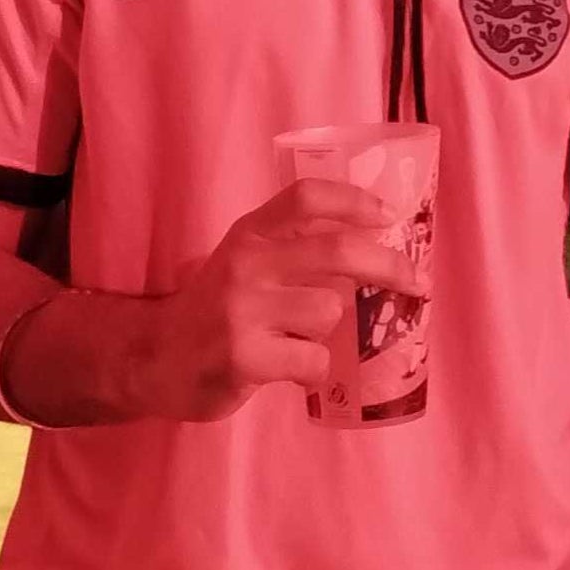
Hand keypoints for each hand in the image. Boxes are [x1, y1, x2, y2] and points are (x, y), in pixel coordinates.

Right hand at [139, 179, 415, 421]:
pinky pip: (314, 362)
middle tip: (415, 283)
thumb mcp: (246, 263)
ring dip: (328, 334)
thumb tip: (377, 247)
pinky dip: (314, 372)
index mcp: (250, 233)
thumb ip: (293, 249)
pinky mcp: (243, 357)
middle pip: (337, 251)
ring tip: (298, 342)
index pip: (306, 196)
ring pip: (329, 312)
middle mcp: (246, 263)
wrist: (153, 359)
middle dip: (388, 266)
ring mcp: (242, 310)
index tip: (389, 214)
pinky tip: (291, 372)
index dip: (354, 200)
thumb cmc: (216, 311)